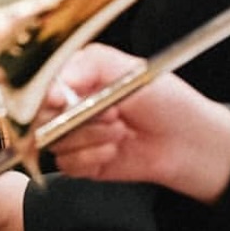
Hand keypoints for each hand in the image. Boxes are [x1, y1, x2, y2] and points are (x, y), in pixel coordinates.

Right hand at [43, 44, 229, 204]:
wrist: (189, 143)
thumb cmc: (167, 101)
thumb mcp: (132, 70)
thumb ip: (92, 66)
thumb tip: (58, 79)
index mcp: (83, 74)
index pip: (45, 81)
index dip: (47, 92)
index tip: (60, 98)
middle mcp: (74, 103)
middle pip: (40, 114)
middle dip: (72, 117)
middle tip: (108, 114)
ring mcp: (76, 133)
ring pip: (54, 140)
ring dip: (89, 137)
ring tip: (120, 131)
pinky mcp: (83, 161)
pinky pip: (67, 164)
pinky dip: (90, 158)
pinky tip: (114, 150)